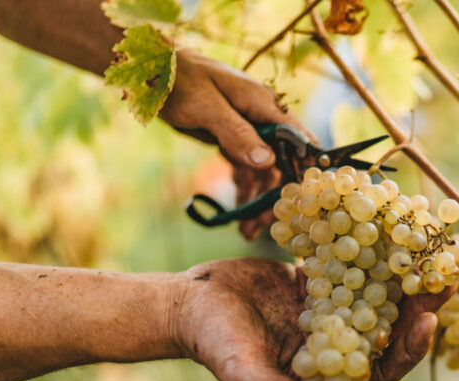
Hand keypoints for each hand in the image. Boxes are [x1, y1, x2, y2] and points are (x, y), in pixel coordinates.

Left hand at [160, 49, 314, 238]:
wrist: (153, 70)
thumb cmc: (180, 80)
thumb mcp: (207, 107)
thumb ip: (237, 133)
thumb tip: (267, 161)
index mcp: (262, 105)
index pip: (296, 137)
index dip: (305, 166)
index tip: (305, 197)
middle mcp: (261, 118)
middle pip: (280, 161)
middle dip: (276, 194)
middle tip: (267, 224)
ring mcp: (247, 130)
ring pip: (262, 170)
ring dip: (257, 199)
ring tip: (249, 231)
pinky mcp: (232, 139)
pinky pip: (244, 168)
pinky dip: (243, 190)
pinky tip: (239, 214)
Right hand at [171, 258, 452, 380]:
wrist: (191, 302)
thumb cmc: (215, 345)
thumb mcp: (247, 374)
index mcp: (331, 369)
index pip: (383, 366)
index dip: (410, 347)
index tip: (428, 320)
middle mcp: (338, 337)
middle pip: (390, 323)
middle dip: (420, 302)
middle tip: (444, 274)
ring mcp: (331, 304)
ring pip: (377, 289)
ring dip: (404, 270)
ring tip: (429, 243)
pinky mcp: (319, 276)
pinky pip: (352, 260)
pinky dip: (370, 244)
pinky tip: (389, 222)